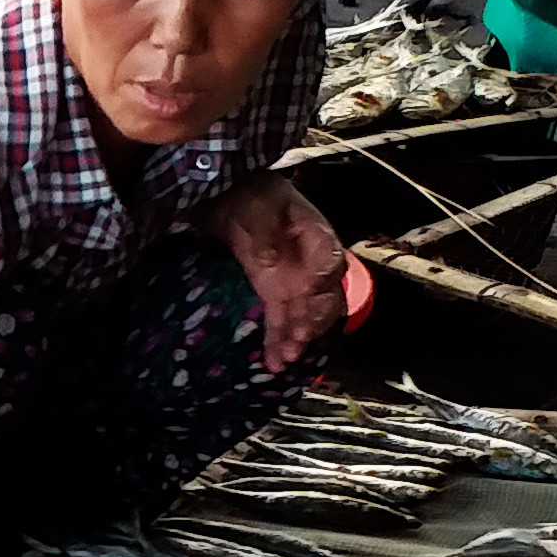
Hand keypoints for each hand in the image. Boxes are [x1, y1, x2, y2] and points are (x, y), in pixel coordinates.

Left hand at [203, 173, 349, 372]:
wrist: (229, 195)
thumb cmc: (249, 196)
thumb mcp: (257, 207)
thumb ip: (265, 234)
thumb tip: (270, 264)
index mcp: (315, 235)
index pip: (327, 261)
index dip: (319, 282)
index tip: (307, 298)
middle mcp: (312, 262)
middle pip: (322, 296)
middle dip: (310, 322)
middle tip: (295, 343)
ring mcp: (296, 280)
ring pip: (305, 314)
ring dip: (297, 337)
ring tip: (284, 359)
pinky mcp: (276, 293)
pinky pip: (283, 319)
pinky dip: (279, 339)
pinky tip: (274, 360)